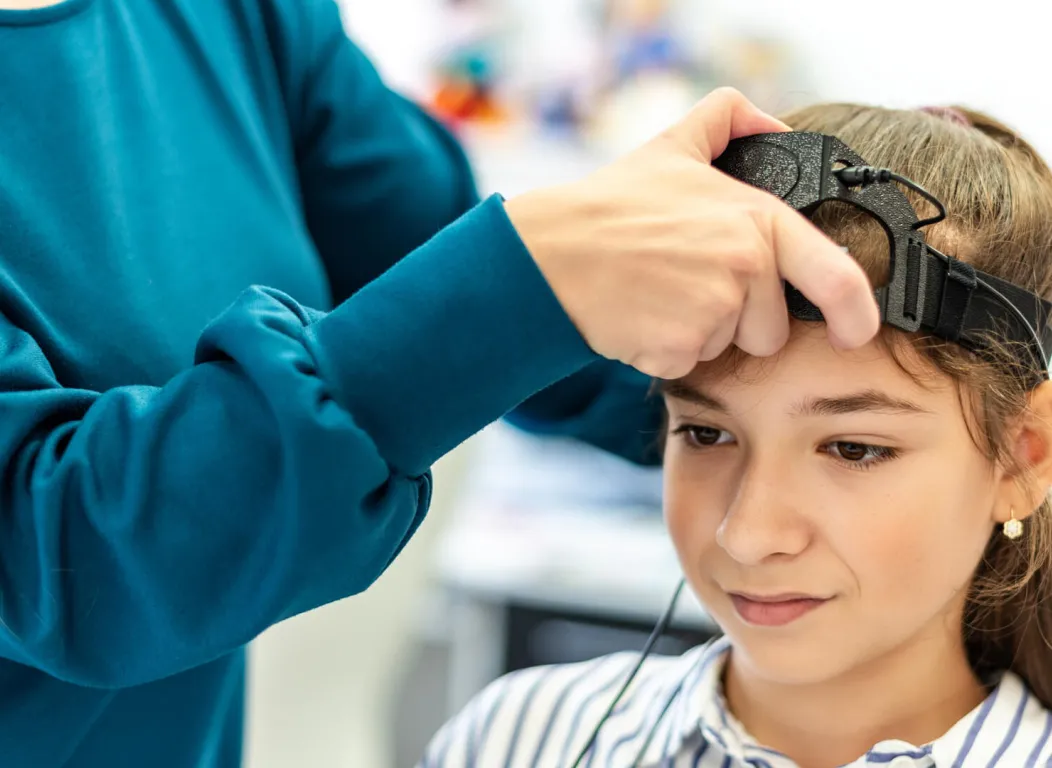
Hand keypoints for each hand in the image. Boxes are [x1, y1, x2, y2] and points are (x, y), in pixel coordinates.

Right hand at [504, 87, 879, 378]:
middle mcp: (745, 267)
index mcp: (756, 221)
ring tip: (657, 294)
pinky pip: (689, 364)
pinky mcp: (681, 349)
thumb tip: (775, 126)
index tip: (856, 330)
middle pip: (770, 327)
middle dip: (737, 318)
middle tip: (685, 282)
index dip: (856, 311)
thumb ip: (729, 119)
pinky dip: (665, 350)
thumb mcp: (672, 145)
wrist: (551, 253)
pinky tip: (640, 317)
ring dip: (698, 332)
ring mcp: (714, 312)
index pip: (834, 276)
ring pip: (727, 347)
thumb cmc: (609, 206)